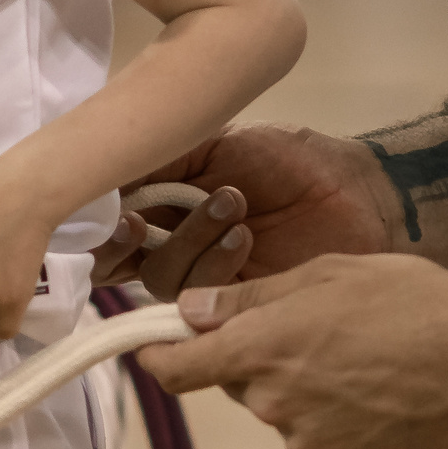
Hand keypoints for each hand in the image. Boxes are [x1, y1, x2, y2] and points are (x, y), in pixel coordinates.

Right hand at [107, 128, 404, 291]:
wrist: (354, 188)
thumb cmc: (288, 160)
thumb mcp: (214, 141)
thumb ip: (157, 157)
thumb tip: (98, 173)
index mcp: (158, 204)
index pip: (102, 226)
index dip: (93, 228)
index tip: (113, 210)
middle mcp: (170, 243)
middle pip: (116, 265)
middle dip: (123, 247)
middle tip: (142, 224)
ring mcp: (203, 278)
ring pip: (161, 282)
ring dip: (188, 243)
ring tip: (231, 205)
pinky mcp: (237, 307)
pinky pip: (203, 303)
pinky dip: (215, 267)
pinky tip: (244, 235)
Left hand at [138, 256, 447, 448]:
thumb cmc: (413, 301)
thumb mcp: (330, 274)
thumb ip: (252, 299)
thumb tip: (190, 311)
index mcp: (262, 347)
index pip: (179, 370)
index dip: (162, 358)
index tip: (157, 349)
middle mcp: (274, 404)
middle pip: (245, 384)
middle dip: (267, 362)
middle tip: (324, 335)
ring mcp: (308, 446)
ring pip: (286, 414)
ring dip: (308, 393)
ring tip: (368, 365)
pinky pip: (323, 444)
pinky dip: (340, 425)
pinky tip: (382, 399)